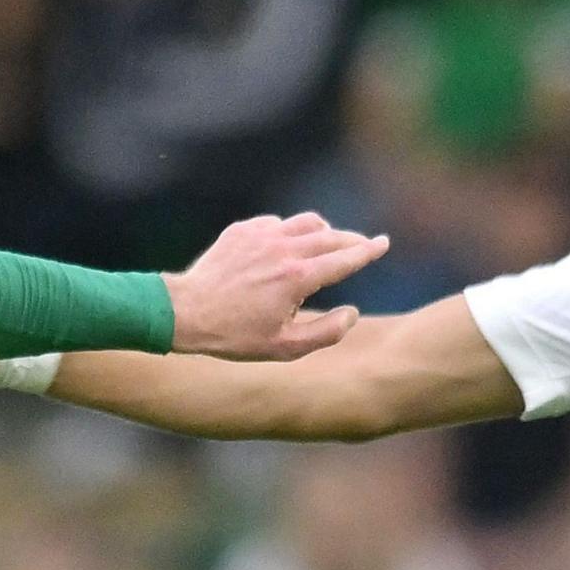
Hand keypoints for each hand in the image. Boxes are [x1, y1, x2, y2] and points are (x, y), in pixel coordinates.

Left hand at [165, 213, 391, 360]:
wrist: (186, 312)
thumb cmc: (234, 335)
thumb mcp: (285, 348)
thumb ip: (326, 332)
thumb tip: (352, 313)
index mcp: (298, 277)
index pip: (345, 258)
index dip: (368, 251)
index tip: (384, 243)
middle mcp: (284, 249)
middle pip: (331, 236)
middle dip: (352, 240)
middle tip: (363, 245)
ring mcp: (262, 235)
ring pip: (306, 222)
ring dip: (323, 231)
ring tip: (327, 243)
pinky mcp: (243, 230)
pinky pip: (277, 224)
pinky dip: (289, 232)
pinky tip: (285, 248)